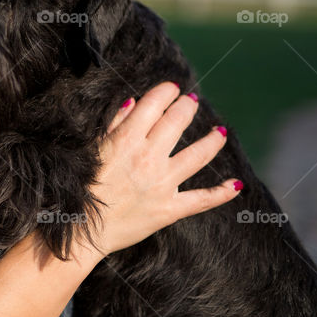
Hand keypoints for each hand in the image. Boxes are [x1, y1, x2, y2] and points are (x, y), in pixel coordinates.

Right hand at [85, 81, 241, 256]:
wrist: (80, 229)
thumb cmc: (82, 186)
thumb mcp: (92, 150)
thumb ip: (114, 125)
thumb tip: (134, 103)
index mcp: (126, 140)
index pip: (153, 105)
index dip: (165, 92)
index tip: (171, 87)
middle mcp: (149, 158)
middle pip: (177, 122)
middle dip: (187, 107)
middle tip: (192, 101)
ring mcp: (163, 183)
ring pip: (198, 155)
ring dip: (212, 141)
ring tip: (220, 131)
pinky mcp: (170, 209)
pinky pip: (203, 200)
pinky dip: (222, 193)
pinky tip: (236, 184)